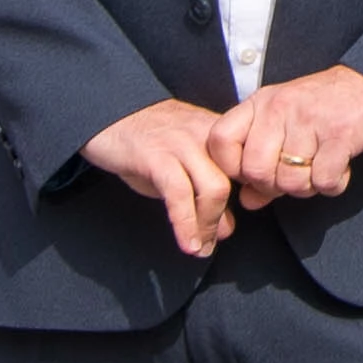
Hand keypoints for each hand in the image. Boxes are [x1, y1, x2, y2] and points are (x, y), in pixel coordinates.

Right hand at [81, 101, 239, 256]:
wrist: (108, 115)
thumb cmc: (148, 140)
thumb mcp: (184, 164)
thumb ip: (206, 192)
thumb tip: (225, 228)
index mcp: (220, 133)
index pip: (252, 164)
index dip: (254, 195)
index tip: (242, 220)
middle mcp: (207, 135)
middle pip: (236, 179)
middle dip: (224, 217)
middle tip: (211, 242)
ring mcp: (183, 143)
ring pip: (214, 187)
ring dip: (208, 225)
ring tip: (199, 247)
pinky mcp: (156, 155)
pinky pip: (180, 193)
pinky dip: (186, 224)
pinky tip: (187, 242)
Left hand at [213, 68, 362, 206]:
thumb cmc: (326, 107)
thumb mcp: (285, 125)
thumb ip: (262, 161)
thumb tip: (247, 201)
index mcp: (260, 103)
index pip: (219, 141)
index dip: (231, 168)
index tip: (254, 174)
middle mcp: (280, 108)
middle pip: (255, 170)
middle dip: (274, 186)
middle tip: (295, 176)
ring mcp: (310, 119)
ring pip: (290, 180)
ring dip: (307, 187)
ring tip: (320, 169)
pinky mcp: (341, 133)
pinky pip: (323, 180)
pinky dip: (332, 185)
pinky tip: (339, 168)